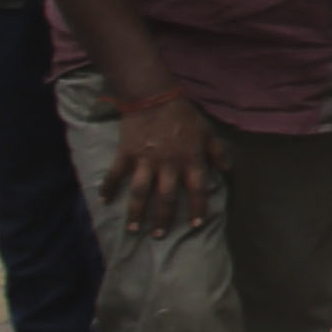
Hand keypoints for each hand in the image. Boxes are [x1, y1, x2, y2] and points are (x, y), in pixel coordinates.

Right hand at [104, 86, 222, 236]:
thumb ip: (217, 152)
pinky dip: (108, 187)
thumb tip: (228, 170)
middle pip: (166, 198)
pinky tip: (103, 200)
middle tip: (158, 236)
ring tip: (133, 228)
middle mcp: (169, 164)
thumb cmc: (183, 114)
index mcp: (190, 159)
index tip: (196, 225)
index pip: (197, 190)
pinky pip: (115, 174)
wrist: (153, 95)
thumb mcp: (207, 131)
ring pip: (140, 192)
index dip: (198, 208)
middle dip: (162, 219)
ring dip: (136, 212)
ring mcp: (145, 160)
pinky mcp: (126, 154)